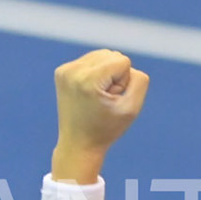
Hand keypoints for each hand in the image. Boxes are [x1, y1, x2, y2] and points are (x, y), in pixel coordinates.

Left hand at [51, 49, 148, 179]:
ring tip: (96, 96)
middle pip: (112, 55)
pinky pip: (90, 60)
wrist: (78, 144)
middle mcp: (72, 71)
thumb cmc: (106, 129)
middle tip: (103, 100)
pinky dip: (95, 74)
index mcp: (88, 80)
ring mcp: (64, 70)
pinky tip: (88, 92)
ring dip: (106, 74)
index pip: (123, 61)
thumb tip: (126, 64)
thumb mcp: (132, 108)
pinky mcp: (61, 71)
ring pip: (102, 55)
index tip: (110, 101)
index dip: (124, 83)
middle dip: (115, 76)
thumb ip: (139, 81)